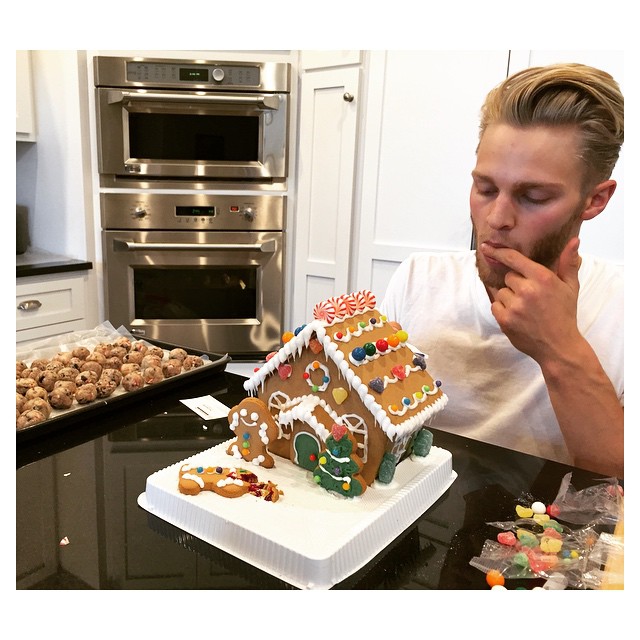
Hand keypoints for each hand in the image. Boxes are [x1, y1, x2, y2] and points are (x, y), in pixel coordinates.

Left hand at [480, 238, 582, 363]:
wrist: (559, 346)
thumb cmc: (565, 314)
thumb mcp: (571, 287)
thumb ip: (569, 263)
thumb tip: (574, 240)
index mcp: (542, 278)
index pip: (514, 259)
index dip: (499, 252)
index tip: (487, 247)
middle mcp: (527, 290)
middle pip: (508, 276)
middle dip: (517, 283)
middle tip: (530, 295)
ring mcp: (514, 306)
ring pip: (501, 292)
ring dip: (509, 297)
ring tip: (525, 308)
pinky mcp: (505, 320)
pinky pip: (495, 305)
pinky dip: (502, 309)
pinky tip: (517, 315)